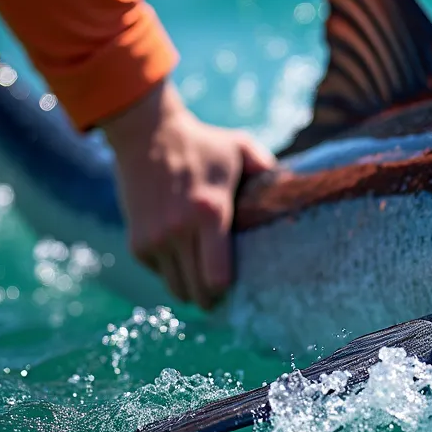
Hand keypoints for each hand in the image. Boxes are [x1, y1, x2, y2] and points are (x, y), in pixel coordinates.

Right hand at [100, 79, 275, 309]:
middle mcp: (179, 230)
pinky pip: (158, 273)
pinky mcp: (136, 240)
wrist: (147, 133)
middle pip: (197, 292)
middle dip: (211, 299)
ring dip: (190, 288)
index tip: (237, 286)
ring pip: (175, 288)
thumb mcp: (240, 148)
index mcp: (210, 212)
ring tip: (203, 281)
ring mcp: (155, 238)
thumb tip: (294, 186)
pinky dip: (169, 272)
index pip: (217, 277)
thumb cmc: (202, 143)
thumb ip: (268, 167)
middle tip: (222, 295)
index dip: (227, 290)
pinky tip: (182, 258)